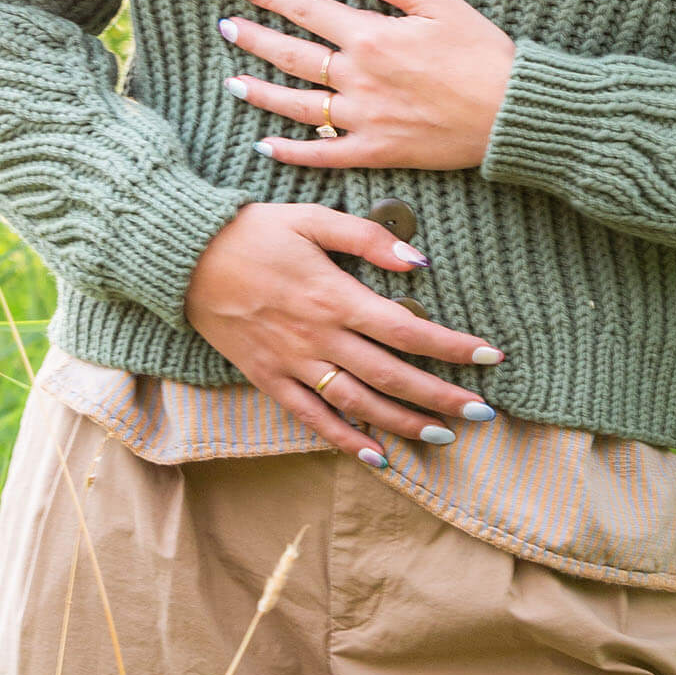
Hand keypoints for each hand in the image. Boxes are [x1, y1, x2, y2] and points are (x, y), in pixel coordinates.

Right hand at [182, 201, 506, 463]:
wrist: (186, 257)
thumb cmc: (253, 230)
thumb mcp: (311, 218)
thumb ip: (366, 238)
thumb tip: (418, 262)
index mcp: (335, 295)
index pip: (407, 329)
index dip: (452, 346)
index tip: (489, 356)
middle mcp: (319, 336)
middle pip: (392, 376)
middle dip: (442, 396)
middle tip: (483, 412)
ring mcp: (293, 362)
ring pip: (359, 404)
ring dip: (404, 423)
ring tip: (443, 434)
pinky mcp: (269, 378)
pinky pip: (312, 418)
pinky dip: (346, 439)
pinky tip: (377, 456)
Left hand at [218, 0, 517, 169]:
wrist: (512, 110)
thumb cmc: (481, 51)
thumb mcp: (437, 0)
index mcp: (371, 35)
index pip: (307, 10)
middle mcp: (359, 77)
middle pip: (292, 56)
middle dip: (254, 39)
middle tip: (226, 27)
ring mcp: (364, 118)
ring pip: (298, 106)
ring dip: (261, 93)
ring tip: (232, 82)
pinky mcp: (377, 151)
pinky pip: (324, 155)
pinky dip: (291, 152)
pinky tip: (265, 145)